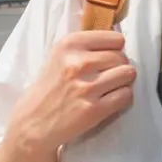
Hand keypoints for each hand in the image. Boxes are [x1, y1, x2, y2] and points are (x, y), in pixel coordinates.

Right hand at [7, 27, 137, 152]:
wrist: (33, 122)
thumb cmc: (49, 88)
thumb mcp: (60, 56)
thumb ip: (86, 46)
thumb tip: (119, 42)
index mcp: (70, 44)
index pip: (115, 39)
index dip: (115, 49)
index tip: (107, 57)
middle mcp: (78, 63)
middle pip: (122, 57)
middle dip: (118, 66)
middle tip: (105, 76)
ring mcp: (87, 87)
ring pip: (128, 74)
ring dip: (122, 81)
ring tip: (109, 87)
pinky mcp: (94, 109)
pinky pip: (126, 95)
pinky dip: (122, 98)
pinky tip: (109, 100)